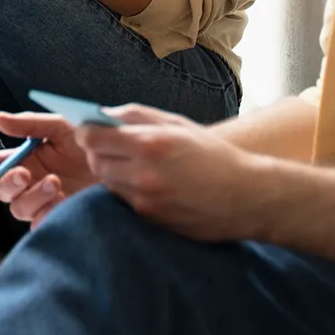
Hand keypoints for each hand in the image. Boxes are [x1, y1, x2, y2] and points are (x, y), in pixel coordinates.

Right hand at [0, 111, 101, 225]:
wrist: (122, 164)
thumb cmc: (91, 143)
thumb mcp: (61, 127)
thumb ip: (29, 124)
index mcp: (25, 158)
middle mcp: (30, 182)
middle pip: (2, 191)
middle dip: (8, 183)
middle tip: (24, 174)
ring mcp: (44, 201)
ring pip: (20, 209)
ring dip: (32, 197)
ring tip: (55, 183)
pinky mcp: (60, 217)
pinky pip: (41, 224)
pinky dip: (47, 213)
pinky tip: (63, 201)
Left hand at [73, 103, 275, 241]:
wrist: (248, 198)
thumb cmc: (214, 155)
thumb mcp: (178, 124)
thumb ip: (136, 115)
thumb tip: (102, 114)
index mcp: (151, 144)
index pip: (92, 137)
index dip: (85, 132)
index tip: (87, 129)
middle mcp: (145, 175)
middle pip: (95, 162)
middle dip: (97, 152)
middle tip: (110, 147)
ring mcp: (147, 201)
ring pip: (107, 183)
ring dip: (111, 172)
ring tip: (131, 164)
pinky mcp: (151, 220)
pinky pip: (123, 201)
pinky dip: (126, 191)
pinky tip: (145, 184)